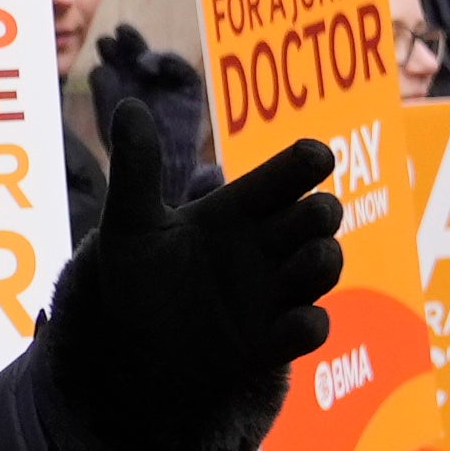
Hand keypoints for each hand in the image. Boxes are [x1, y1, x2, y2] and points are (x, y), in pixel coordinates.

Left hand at [41, 111, 344, 450]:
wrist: (124, 344)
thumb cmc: (137, 275)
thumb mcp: (130, 223)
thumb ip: (136, 171)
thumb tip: (129, 107)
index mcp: (240, 207)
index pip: (289, 174)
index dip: (307, 162)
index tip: (314, 156)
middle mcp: (266, 245)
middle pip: (318, 217)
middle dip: (322, 213)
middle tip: (314, 212)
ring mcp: (273, 293)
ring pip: (323, 266)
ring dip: (325, 261)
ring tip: (312, 257)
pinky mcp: (269, 342)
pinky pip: (309, 329)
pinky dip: (310, 324)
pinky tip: (300, 320)